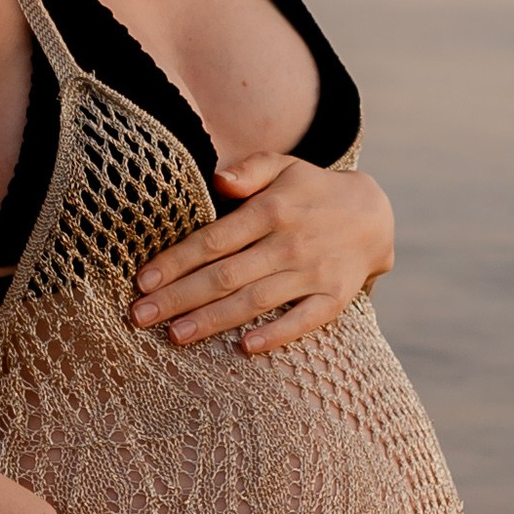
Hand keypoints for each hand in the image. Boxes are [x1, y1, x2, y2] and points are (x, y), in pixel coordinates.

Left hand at [131, 155, 395, 356]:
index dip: (176, 261)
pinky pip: (304, 320)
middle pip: (225, 275)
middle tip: (139, 317)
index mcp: (272, 209)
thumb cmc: (311, 190)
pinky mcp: (335, 297)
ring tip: (175, 335)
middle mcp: (290, 243)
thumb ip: (249, 169)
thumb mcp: (283, 166)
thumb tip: (218, 180)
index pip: (214, 240)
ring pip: (255, 300)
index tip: (142, 281)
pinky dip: (277, 334)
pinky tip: (245, 348)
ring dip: (213, 320)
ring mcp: (314, 272)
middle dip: (179, 298)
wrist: (374, 215)